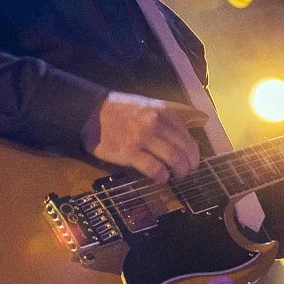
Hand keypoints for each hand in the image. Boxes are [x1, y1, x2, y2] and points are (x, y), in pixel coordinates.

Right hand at [83, 91, 203, 181]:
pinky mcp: (130, 152)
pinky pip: (153, 168)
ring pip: (173, 158)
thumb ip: (163, 118)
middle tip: (188, 171)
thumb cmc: (118, 110)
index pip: (187, 135)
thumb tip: (179, 137)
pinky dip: (161, 176)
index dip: (193, 150)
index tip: (193, 159)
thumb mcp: (145, 105)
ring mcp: (143, 138)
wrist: (90, 112)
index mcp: (161, 112)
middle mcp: (156, 124)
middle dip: (190, 163)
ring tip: (178, 176)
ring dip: (180, 171)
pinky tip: (161, 178)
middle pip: (184, 148)